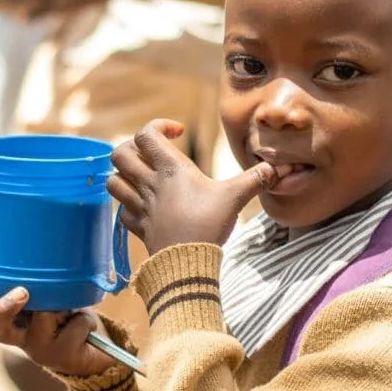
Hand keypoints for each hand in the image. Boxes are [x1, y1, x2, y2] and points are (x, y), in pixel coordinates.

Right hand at [0, 268, 116, 377]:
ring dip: (64, 304)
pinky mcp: (62, 357)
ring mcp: (39, 350)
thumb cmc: (70, 318)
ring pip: (44, 315)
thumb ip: (44, 287)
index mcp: (12, 321)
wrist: (96, 356)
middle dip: (4, 308)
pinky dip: (86, 319)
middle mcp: (19, 338)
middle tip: (22, 291)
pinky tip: (87, 327)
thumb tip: (46, 263)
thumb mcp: (53, 298)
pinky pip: (75, 324)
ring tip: (74, 308)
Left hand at [109, 119, 289, 254]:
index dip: (158, 126)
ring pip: (113, 181)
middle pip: (119, 154)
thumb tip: (278, 167)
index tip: (178, 133)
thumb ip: (256, 179)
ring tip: (143, 177)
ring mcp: (139, 206)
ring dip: (123, 176)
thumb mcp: (235, 198)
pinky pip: (121, 210)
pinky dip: (128, 205)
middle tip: (152, 154)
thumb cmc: (208, 226)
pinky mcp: (137, 226)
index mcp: (169, 170)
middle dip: (131, 148)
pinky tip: (144, 207)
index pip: (146, 134)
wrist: (187, 264)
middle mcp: (149, 184)